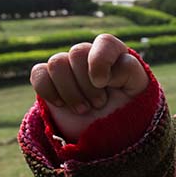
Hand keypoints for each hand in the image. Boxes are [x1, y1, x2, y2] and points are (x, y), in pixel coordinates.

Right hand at [29, 33, 147, 140]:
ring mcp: (67, 68)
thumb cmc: (126, 109)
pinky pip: (38, 73)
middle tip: (99, 105)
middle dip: (87, 84)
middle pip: (77, 52)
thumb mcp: (137, 90)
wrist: (107, 134)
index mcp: (113, 54)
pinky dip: (48, 90)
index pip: (104, 42)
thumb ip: (129, 70)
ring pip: (57, 62)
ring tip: (83, 109)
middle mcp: (88, 57)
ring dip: (70, 91)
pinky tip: (61, 104)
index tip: (103, 83)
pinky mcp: (48, 80)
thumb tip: (101, 70)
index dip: (100, 60)